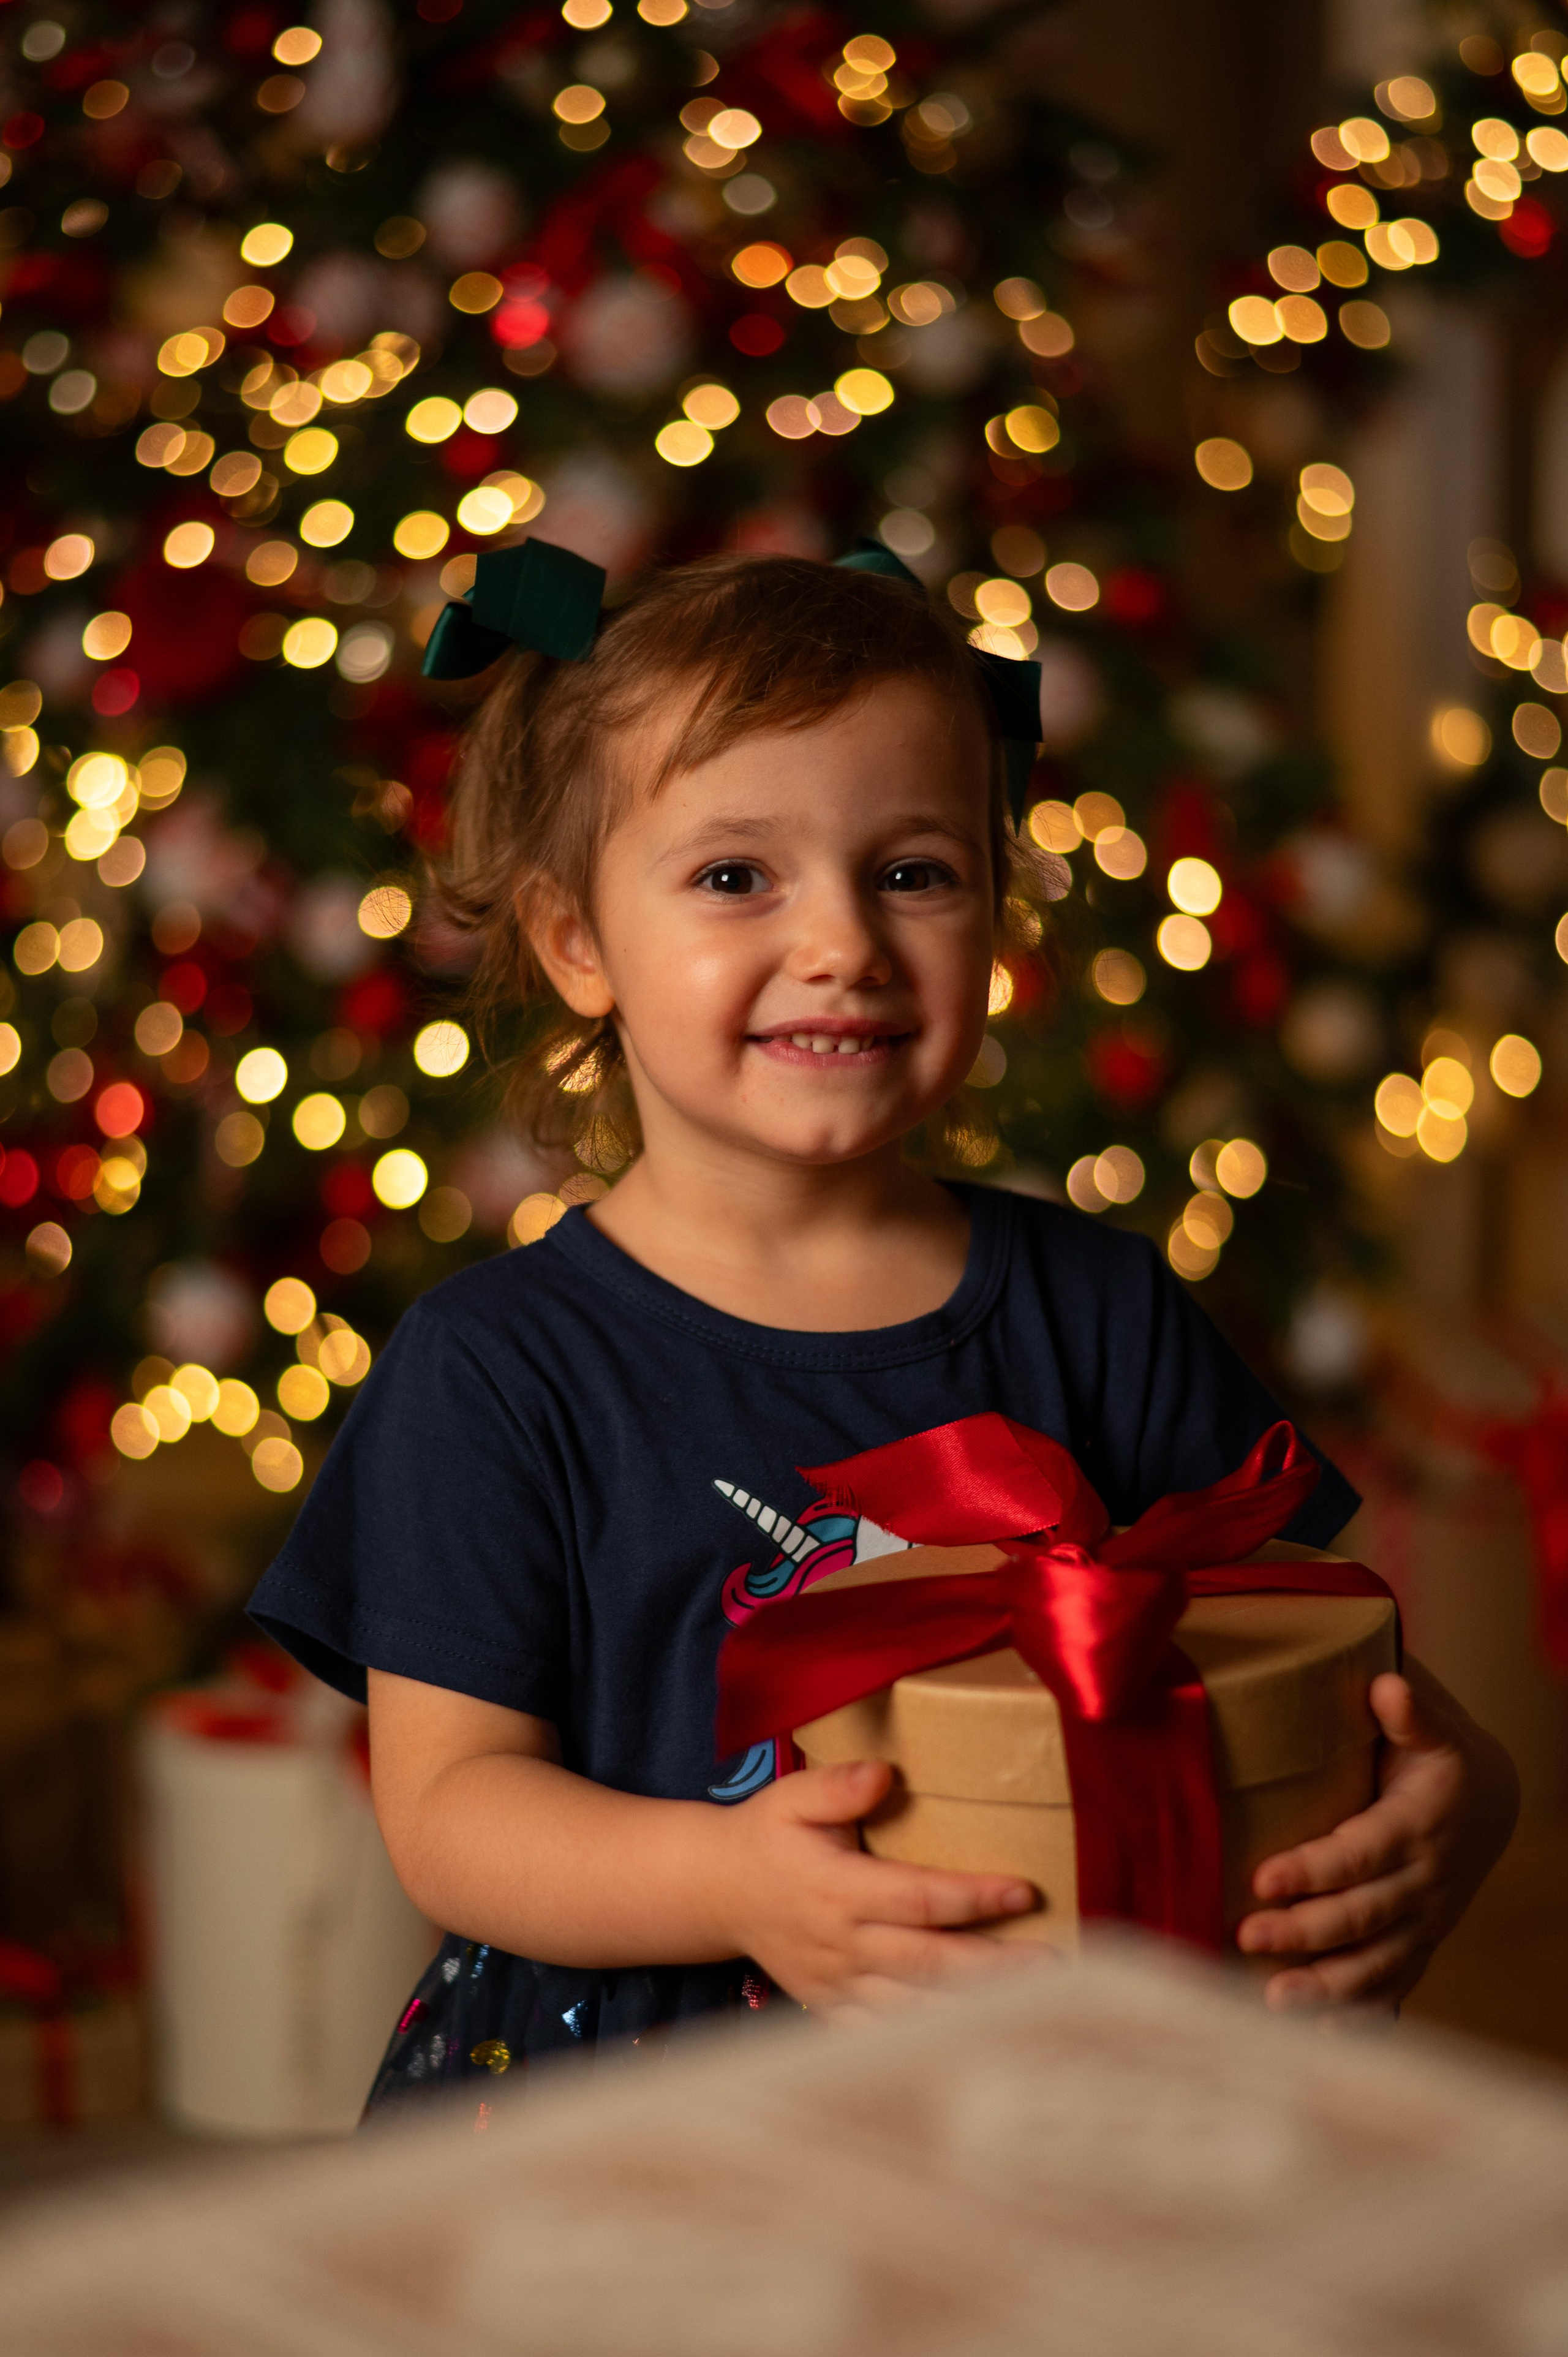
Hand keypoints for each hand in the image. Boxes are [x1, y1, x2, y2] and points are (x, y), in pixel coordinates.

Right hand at [711, 1759, 1038, 2013]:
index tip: (1023, 1891)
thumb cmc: (767, 1836)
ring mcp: (837, 1985)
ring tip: (1034, 2005)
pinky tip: (978, 2041)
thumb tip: (884, 1772)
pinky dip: (929, 2044)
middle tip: (1054, 1962)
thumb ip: (837, 1785)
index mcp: (838, 1889)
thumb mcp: (792, 1797)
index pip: (918, 1898)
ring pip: (914, 2007)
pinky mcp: (832, 2008)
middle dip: (995, 1966)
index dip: (972, 1896)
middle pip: (930, 1963)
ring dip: (974, 2009)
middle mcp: (842, 1945)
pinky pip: (885, 2036)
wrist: (718, 1891)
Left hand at [1235, 1658, 1518, 2012]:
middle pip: (1360, 1916)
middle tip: (1246, 1937)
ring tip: (1272, 2004)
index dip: (1313, 1870)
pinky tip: (1320, 2036)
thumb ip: (1410, 1713)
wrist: (1487, 1806)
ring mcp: (1423, 1923)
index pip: (1359, 1855)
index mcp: (1416, 1827)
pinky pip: (1392, 1989)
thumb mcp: (1435, 1731)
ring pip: (1375, 1964)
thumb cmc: (1439, 1760)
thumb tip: (1387, 1685)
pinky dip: (1360, 2017)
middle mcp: (1422, 1883)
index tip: (1261, 1879)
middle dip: (1304, 1932)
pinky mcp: (1418, 1947)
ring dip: (1325, 1988)